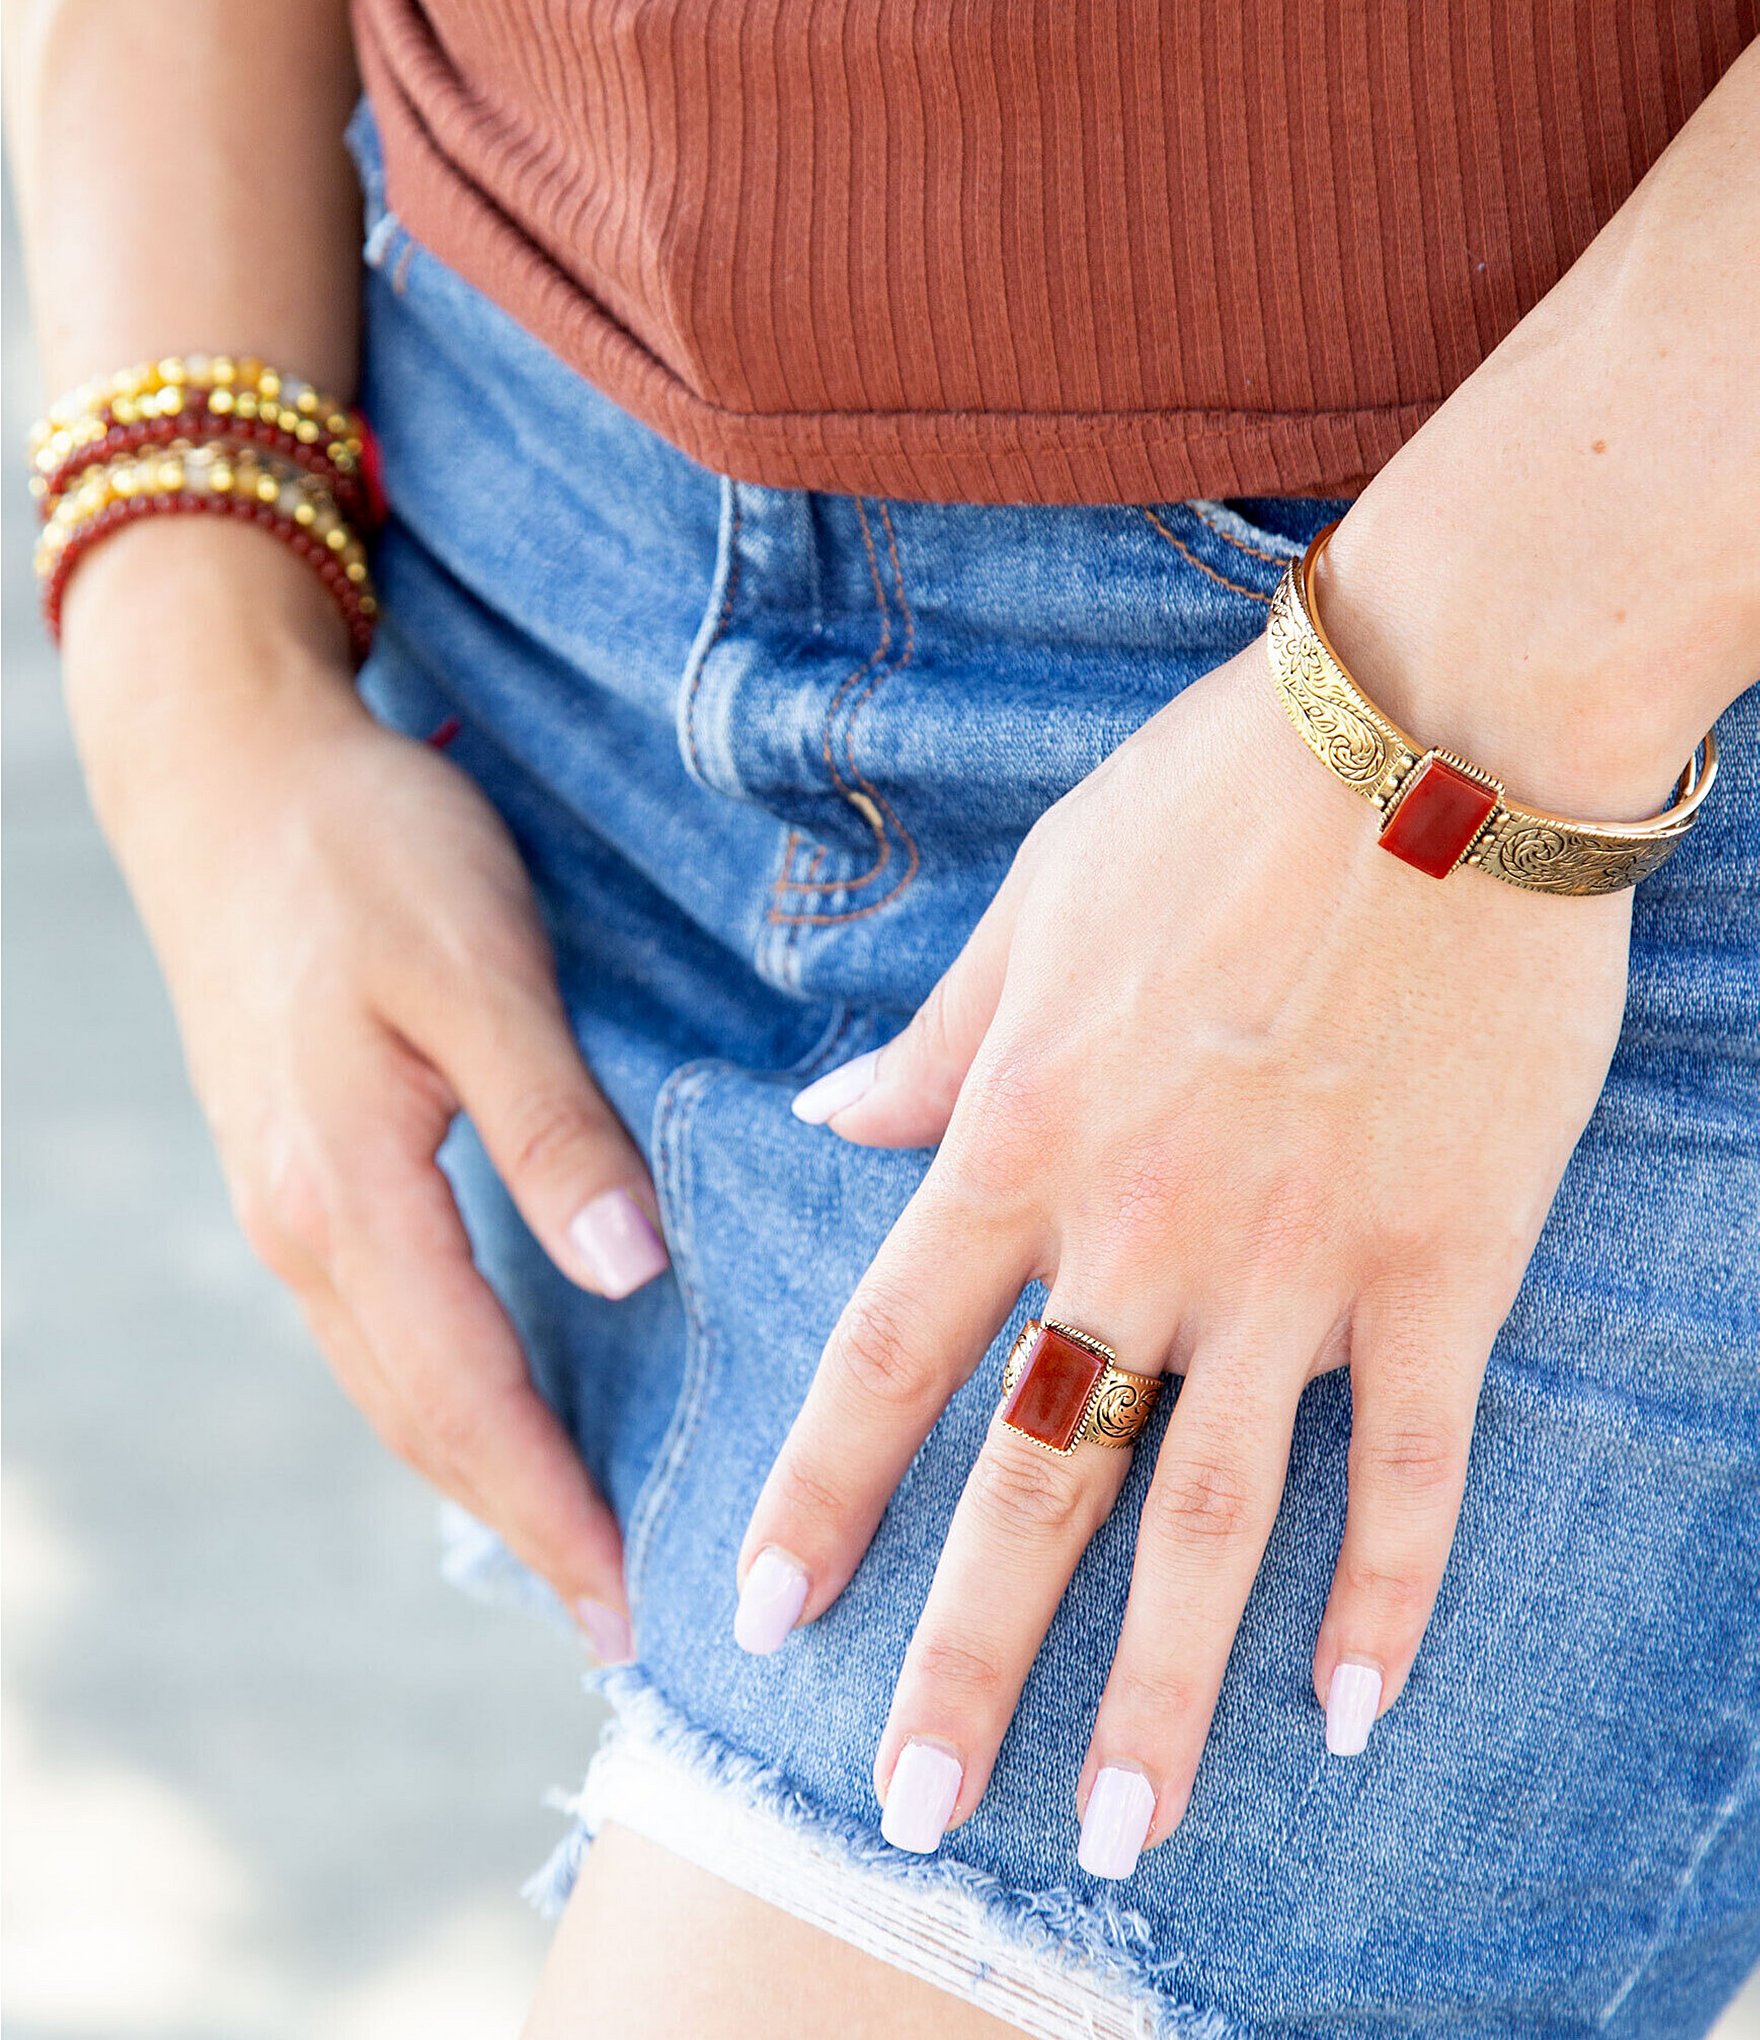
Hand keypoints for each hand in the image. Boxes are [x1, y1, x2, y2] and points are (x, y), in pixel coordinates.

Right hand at [63, 524, 662, 1655]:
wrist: (230, 773)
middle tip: (612, 1611)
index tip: (626, 1599)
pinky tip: (500, 1402)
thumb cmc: (368, 852)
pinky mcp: (300, 1169)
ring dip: (480, 1470)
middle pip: (422, 1421)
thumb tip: (628, 1273)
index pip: (469, 1398)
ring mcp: (289, 1205)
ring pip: (394, 1381)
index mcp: (349, 1195)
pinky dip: (445, 1391)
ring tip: (568, 1537)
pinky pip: (379, 1324)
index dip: (552, 1507)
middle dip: (519, 1522)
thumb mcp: (480, 971)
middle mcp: (303, 1228)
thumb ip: (553, 1126)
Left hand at [736, 626, 1633, 1871]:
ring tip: (1121, 1830)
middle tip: (910, 1813)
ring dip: (1161, 1691)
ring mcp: (1296, 1261)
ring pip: (1215, 1518)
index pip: (889, 1357)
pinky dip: (1389, 1594)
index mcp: (1023, 1136)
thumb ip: (934, 1040)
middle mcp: (1140, 1229)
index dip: (823, 1495)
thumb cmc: (1214, 798)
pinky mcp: (1441, 1263)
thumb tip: (829, 1116)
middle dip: (967, 1659)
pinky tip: (1354, 1709)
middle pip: (1035, 1482)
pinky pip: (1414, 1465)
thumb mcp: (1033, 904)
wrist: (1435, 735)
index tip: (768, 1613)